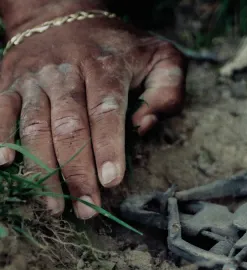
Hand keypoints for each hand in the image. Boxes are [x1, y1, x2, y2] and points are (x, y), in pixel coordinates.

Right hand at [0, 3, 185, 218]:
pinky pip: (0, 110)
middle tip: (88, 210)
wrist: (62, 12)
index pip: (106, 111)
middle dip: (78, 173)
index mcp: (105, 66)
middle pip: (70, 127)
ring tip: (54, 206)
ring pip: (35, 126)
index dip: (108, 148)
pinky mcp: (9, 81)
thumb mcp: (160, 57)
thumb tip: (144, 125)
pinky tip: (3, 165)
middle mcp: (66, 71)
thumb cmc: (119, 47)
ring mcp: (34, 78)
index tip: (111, 182)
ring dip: (43, 170)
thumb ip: (167, 89)